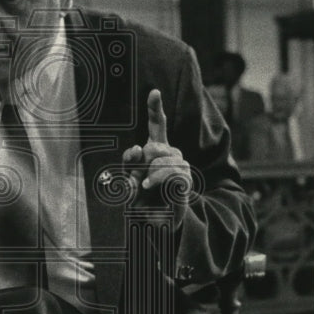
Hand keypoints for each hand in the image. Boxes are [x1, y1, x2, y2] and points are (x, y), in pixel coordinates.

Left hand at [122, 89, 191, 228]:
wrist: (154, 222)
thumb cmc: (142, 199)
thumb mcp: (128, 179)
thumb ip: (130, 163)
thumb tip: (138, 148)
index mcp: (155, 149)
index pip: (157, 125)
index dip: (155, 108)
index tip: (154, 92)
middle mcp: (170, 154)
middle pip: (154, 145)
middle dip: (142, 162)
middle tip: (138, 178)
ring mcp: (179, 165)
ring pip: (163, 157)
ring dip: (150, 173)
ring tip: (146, 185)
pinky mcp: (185, 179)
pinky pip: (172, 171)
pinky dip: (158, 178)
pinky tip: (151, 186)